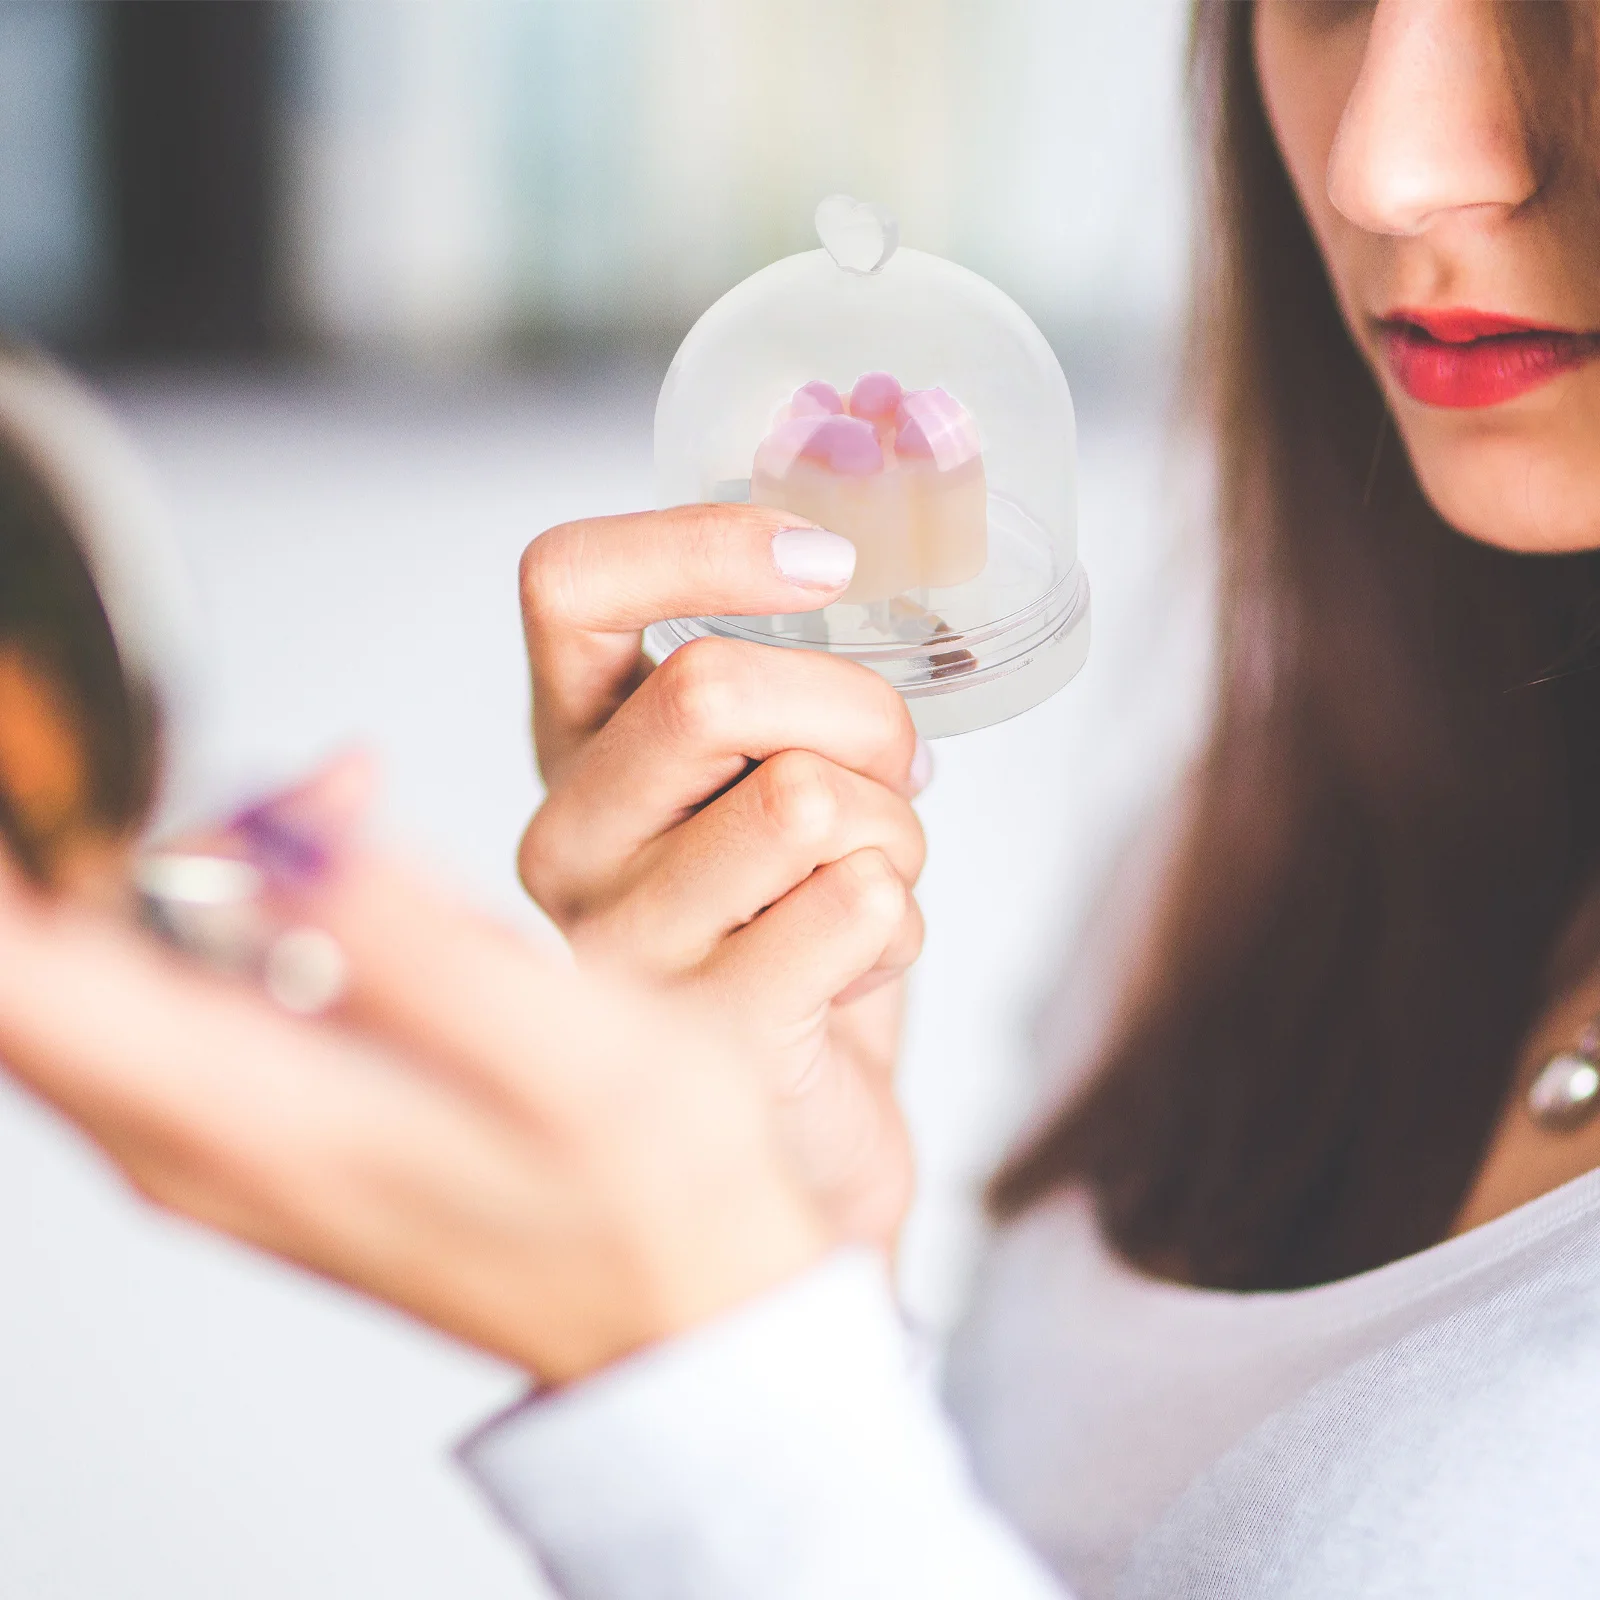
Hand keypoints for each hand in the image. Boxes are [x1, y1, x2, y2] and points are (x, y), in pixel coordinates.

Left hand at [0, 777, 826, 1384]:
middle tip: (315, 776)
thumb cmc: (650, 1194)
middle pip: (44, 953)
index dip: (33, 849)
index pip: (22, 977)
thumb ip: (413, 947)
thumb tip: (279, 829)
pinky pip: (163, 990)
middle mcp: (182, 1143)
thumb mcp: (572, 1057)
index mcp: (244, 1117)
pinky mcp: (241, 1133)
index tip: (84, 755)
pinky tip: (353, 877)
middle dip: (145, 817)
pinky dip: (229, 900)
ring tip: (350, 805)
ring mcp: (201, 1146)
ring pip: (96, 963)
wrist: (674, 1304)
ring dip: (198, 852)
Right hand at [517, 506, 928, 1249]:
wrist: (799, 1128)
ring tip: (867, 881)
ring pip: (808, 800)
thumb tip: (849, 564)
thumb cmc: (792, 926)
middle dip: (861, 714)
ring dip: (896, 832)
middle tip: (893, 771)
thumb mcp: (768, 775)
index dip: (705, 543)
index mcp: (574, 746)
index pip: (569, 583)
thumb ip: (780, 682)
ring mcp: (620, 943)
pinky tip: (853, 963)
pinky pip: (858, 905)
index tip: (829, 561)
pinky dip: (902, 920)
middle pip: (713, 687)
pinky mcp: (702, 1037)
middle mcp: (567, 837)